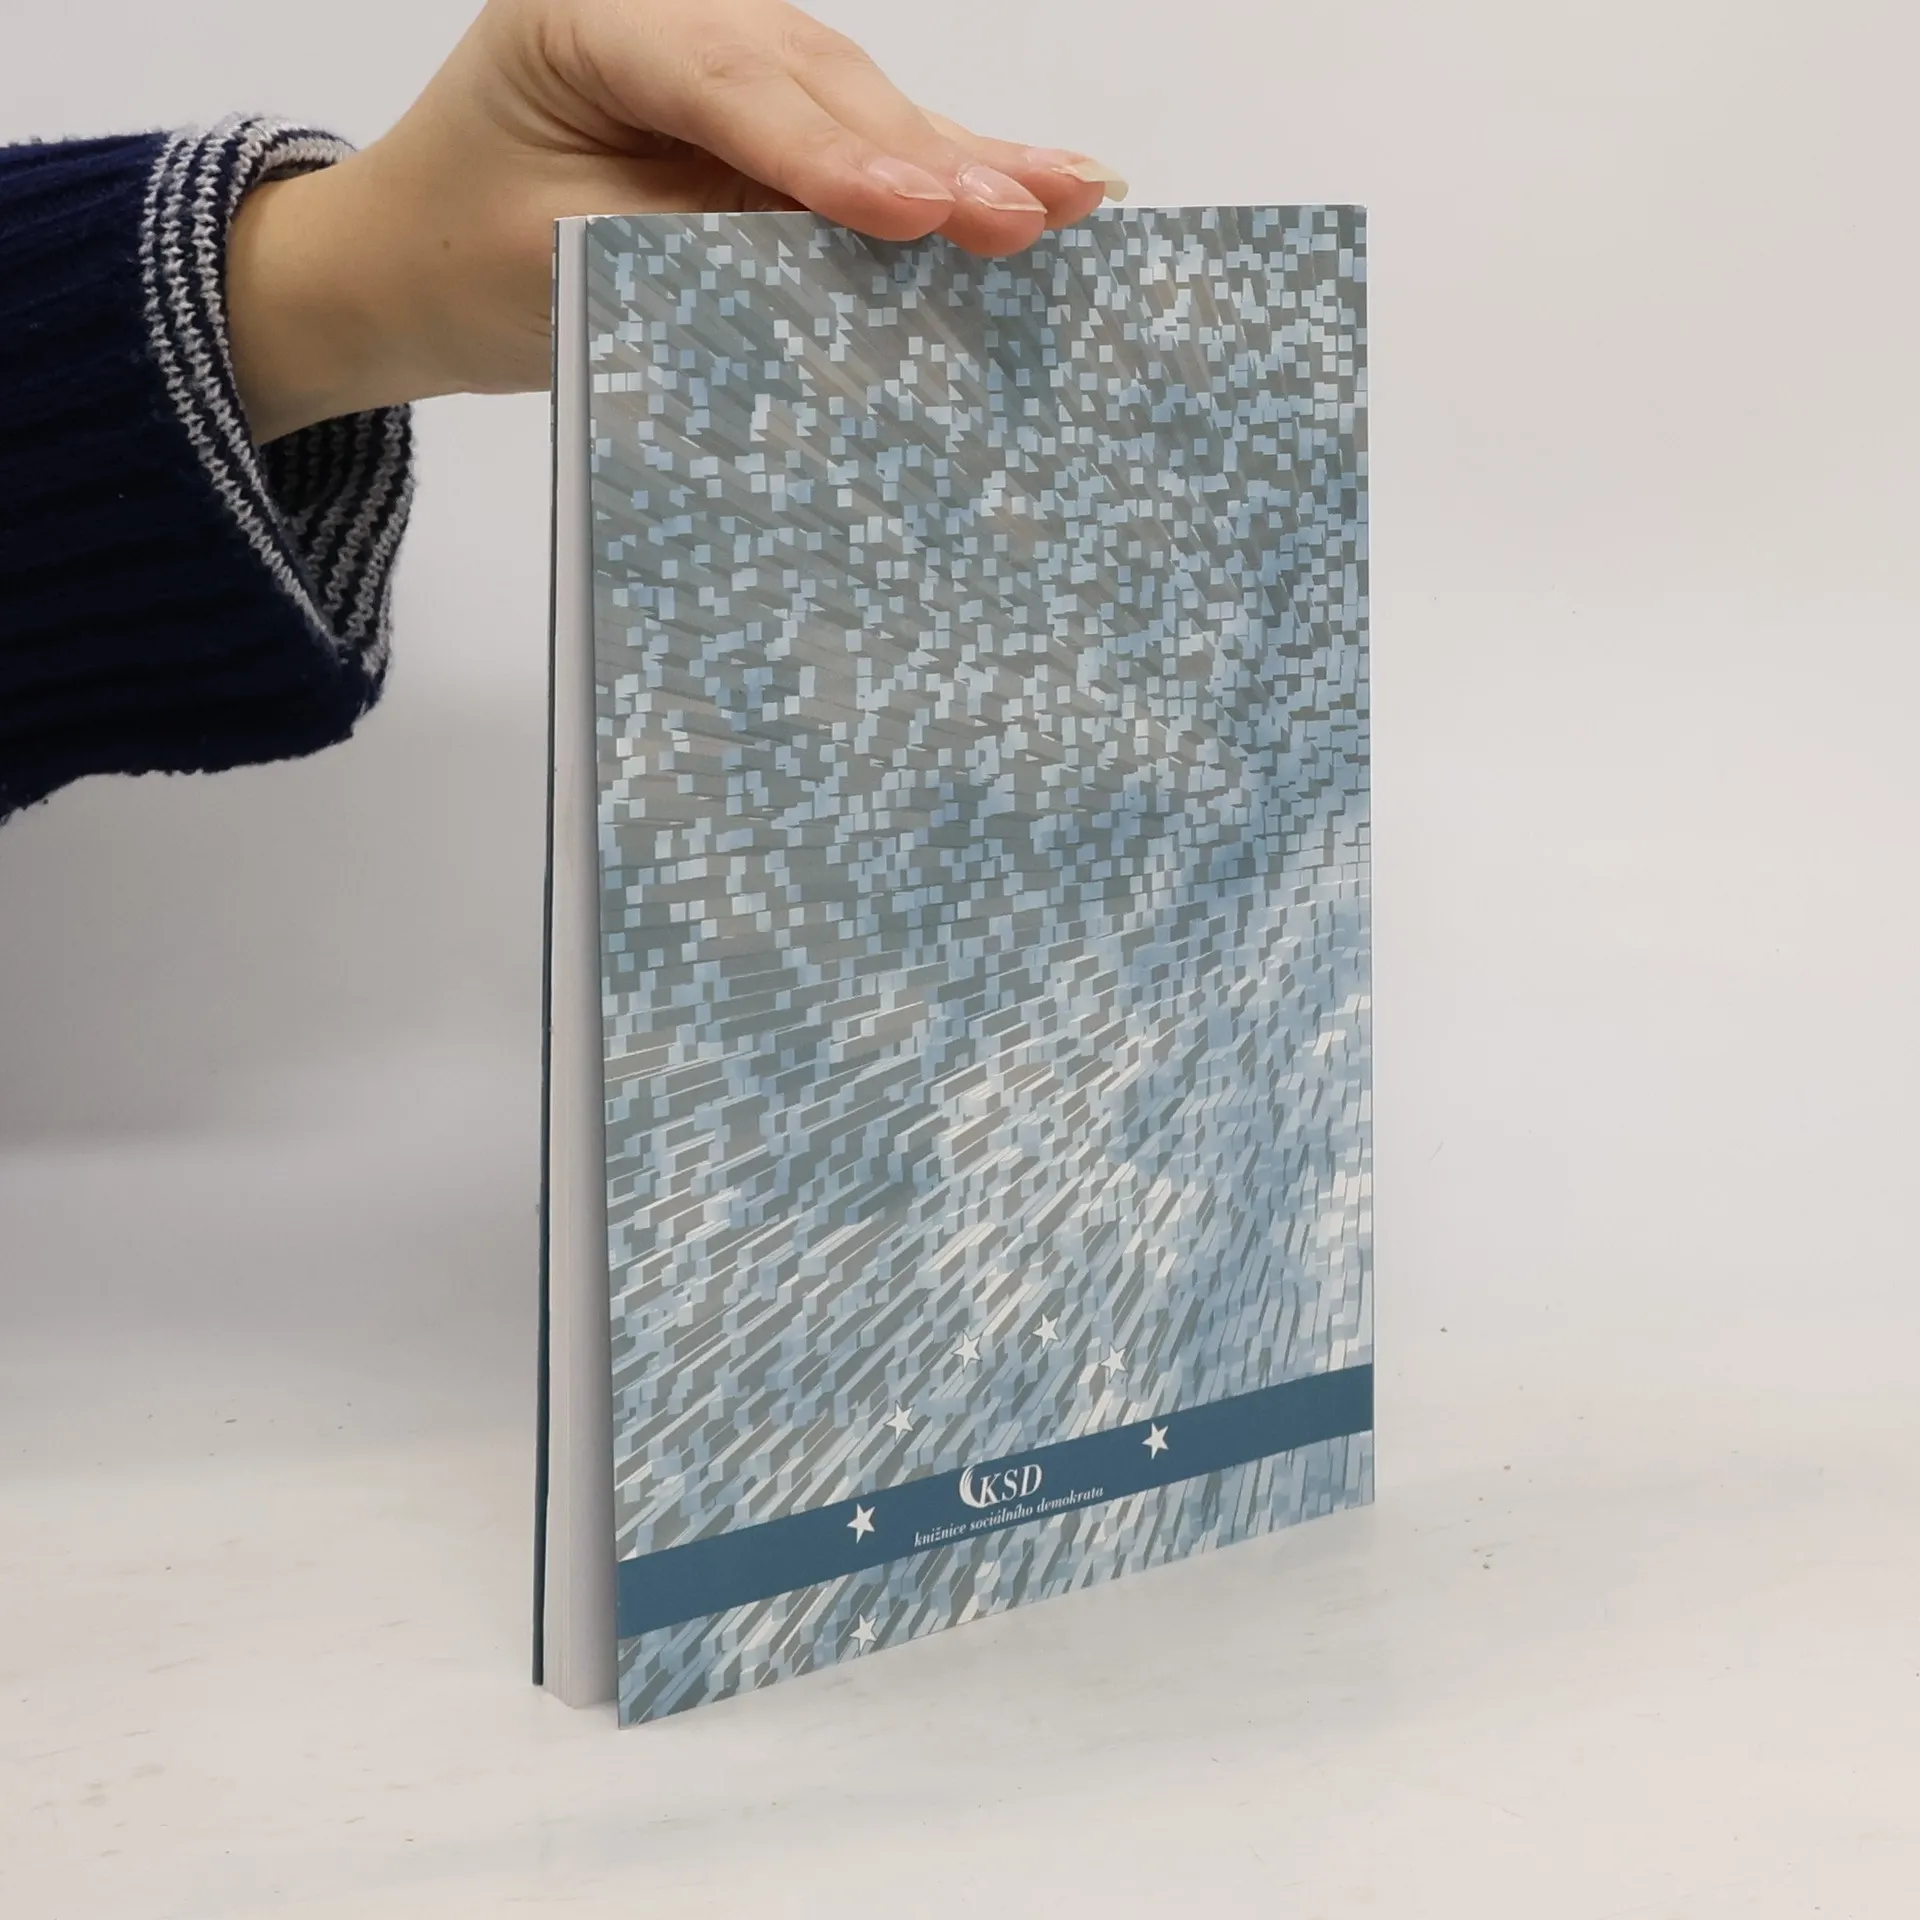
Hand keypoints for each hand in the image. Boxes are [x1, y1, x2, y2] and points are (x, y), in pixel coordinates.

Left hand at [226, 0, 1125, 441]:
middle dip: (927, 155)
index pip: (723, 84)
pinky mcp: (751, 107)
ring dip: (962, 158)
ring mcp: (715, 47)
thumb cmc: (464, 268)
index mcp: (580, 20)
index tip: (913, 218)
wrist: (407, 267)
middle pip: (814, 79)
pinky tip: (1032, 179)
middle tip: (1031, 212)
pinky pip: (853, 132)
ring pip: (854, 98)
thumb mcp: (566, 267)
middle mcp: (660, 9)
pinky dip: (938, 168)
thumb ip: (699, 250)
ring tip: (1071, 197)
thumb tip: (852, 269)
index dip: (827, 156)